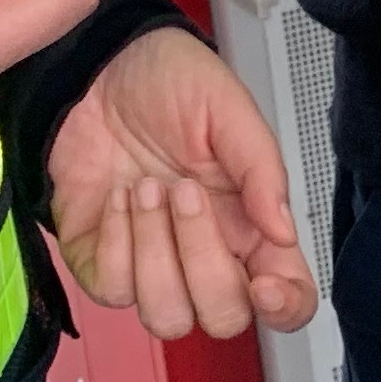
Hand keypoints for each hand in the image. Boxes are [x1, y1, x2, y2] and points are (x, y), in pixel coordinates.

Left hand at [46, 29, 318, 339]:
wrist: (93, 65)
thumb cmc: (165, 80)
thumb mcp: (226, 106)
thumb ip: (261, 167)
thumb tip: (283, 232)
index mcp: (250, 225)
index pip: (287, 296)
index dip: (284, 308)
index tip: (265, 284)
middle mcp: (205, 253)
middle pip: (223, 316)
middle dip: (202, 259)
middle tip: (186, 191)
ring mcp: (152, 264)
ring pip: (166, 316)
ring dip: (155, 252)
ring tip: (146, 188)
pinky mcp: (102, 262)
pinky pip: (113, 290)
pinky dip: (116, 243)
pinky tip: (119, 196)